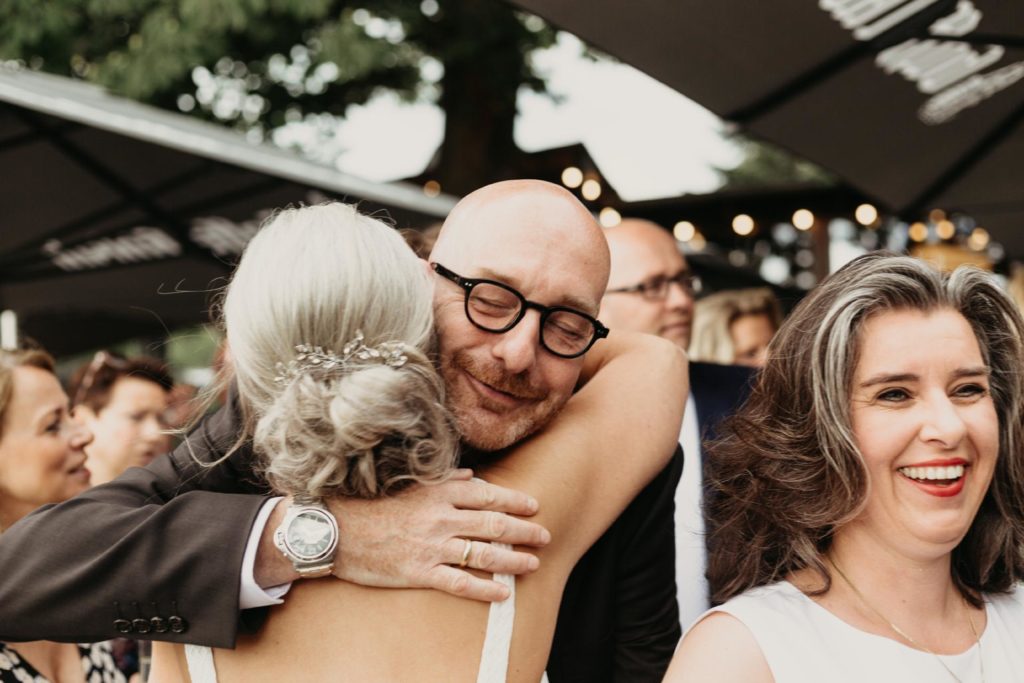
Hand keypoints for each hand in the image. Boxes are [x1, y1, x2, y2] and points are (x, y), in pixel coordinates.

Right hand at [329, 469, 549, 600]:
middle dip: (523, 531)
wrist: (334, 529)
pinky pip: (459, 583)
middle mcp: (439, 518)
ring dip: (512, 559)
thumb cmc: (370, 504)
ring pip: (483, 554)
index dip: (514, 501)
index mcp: (438, 492)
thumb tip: (472, 476)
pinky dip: (484, 589)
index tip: (534, 505)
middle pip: (493, 524)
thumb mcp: (408, 483)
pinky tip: (502, 593)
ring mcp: (430, 546)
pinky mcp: (418, 572)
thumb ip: (443, 479)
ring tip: (533, 563)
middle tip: (544, 535)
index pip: (487, 495)